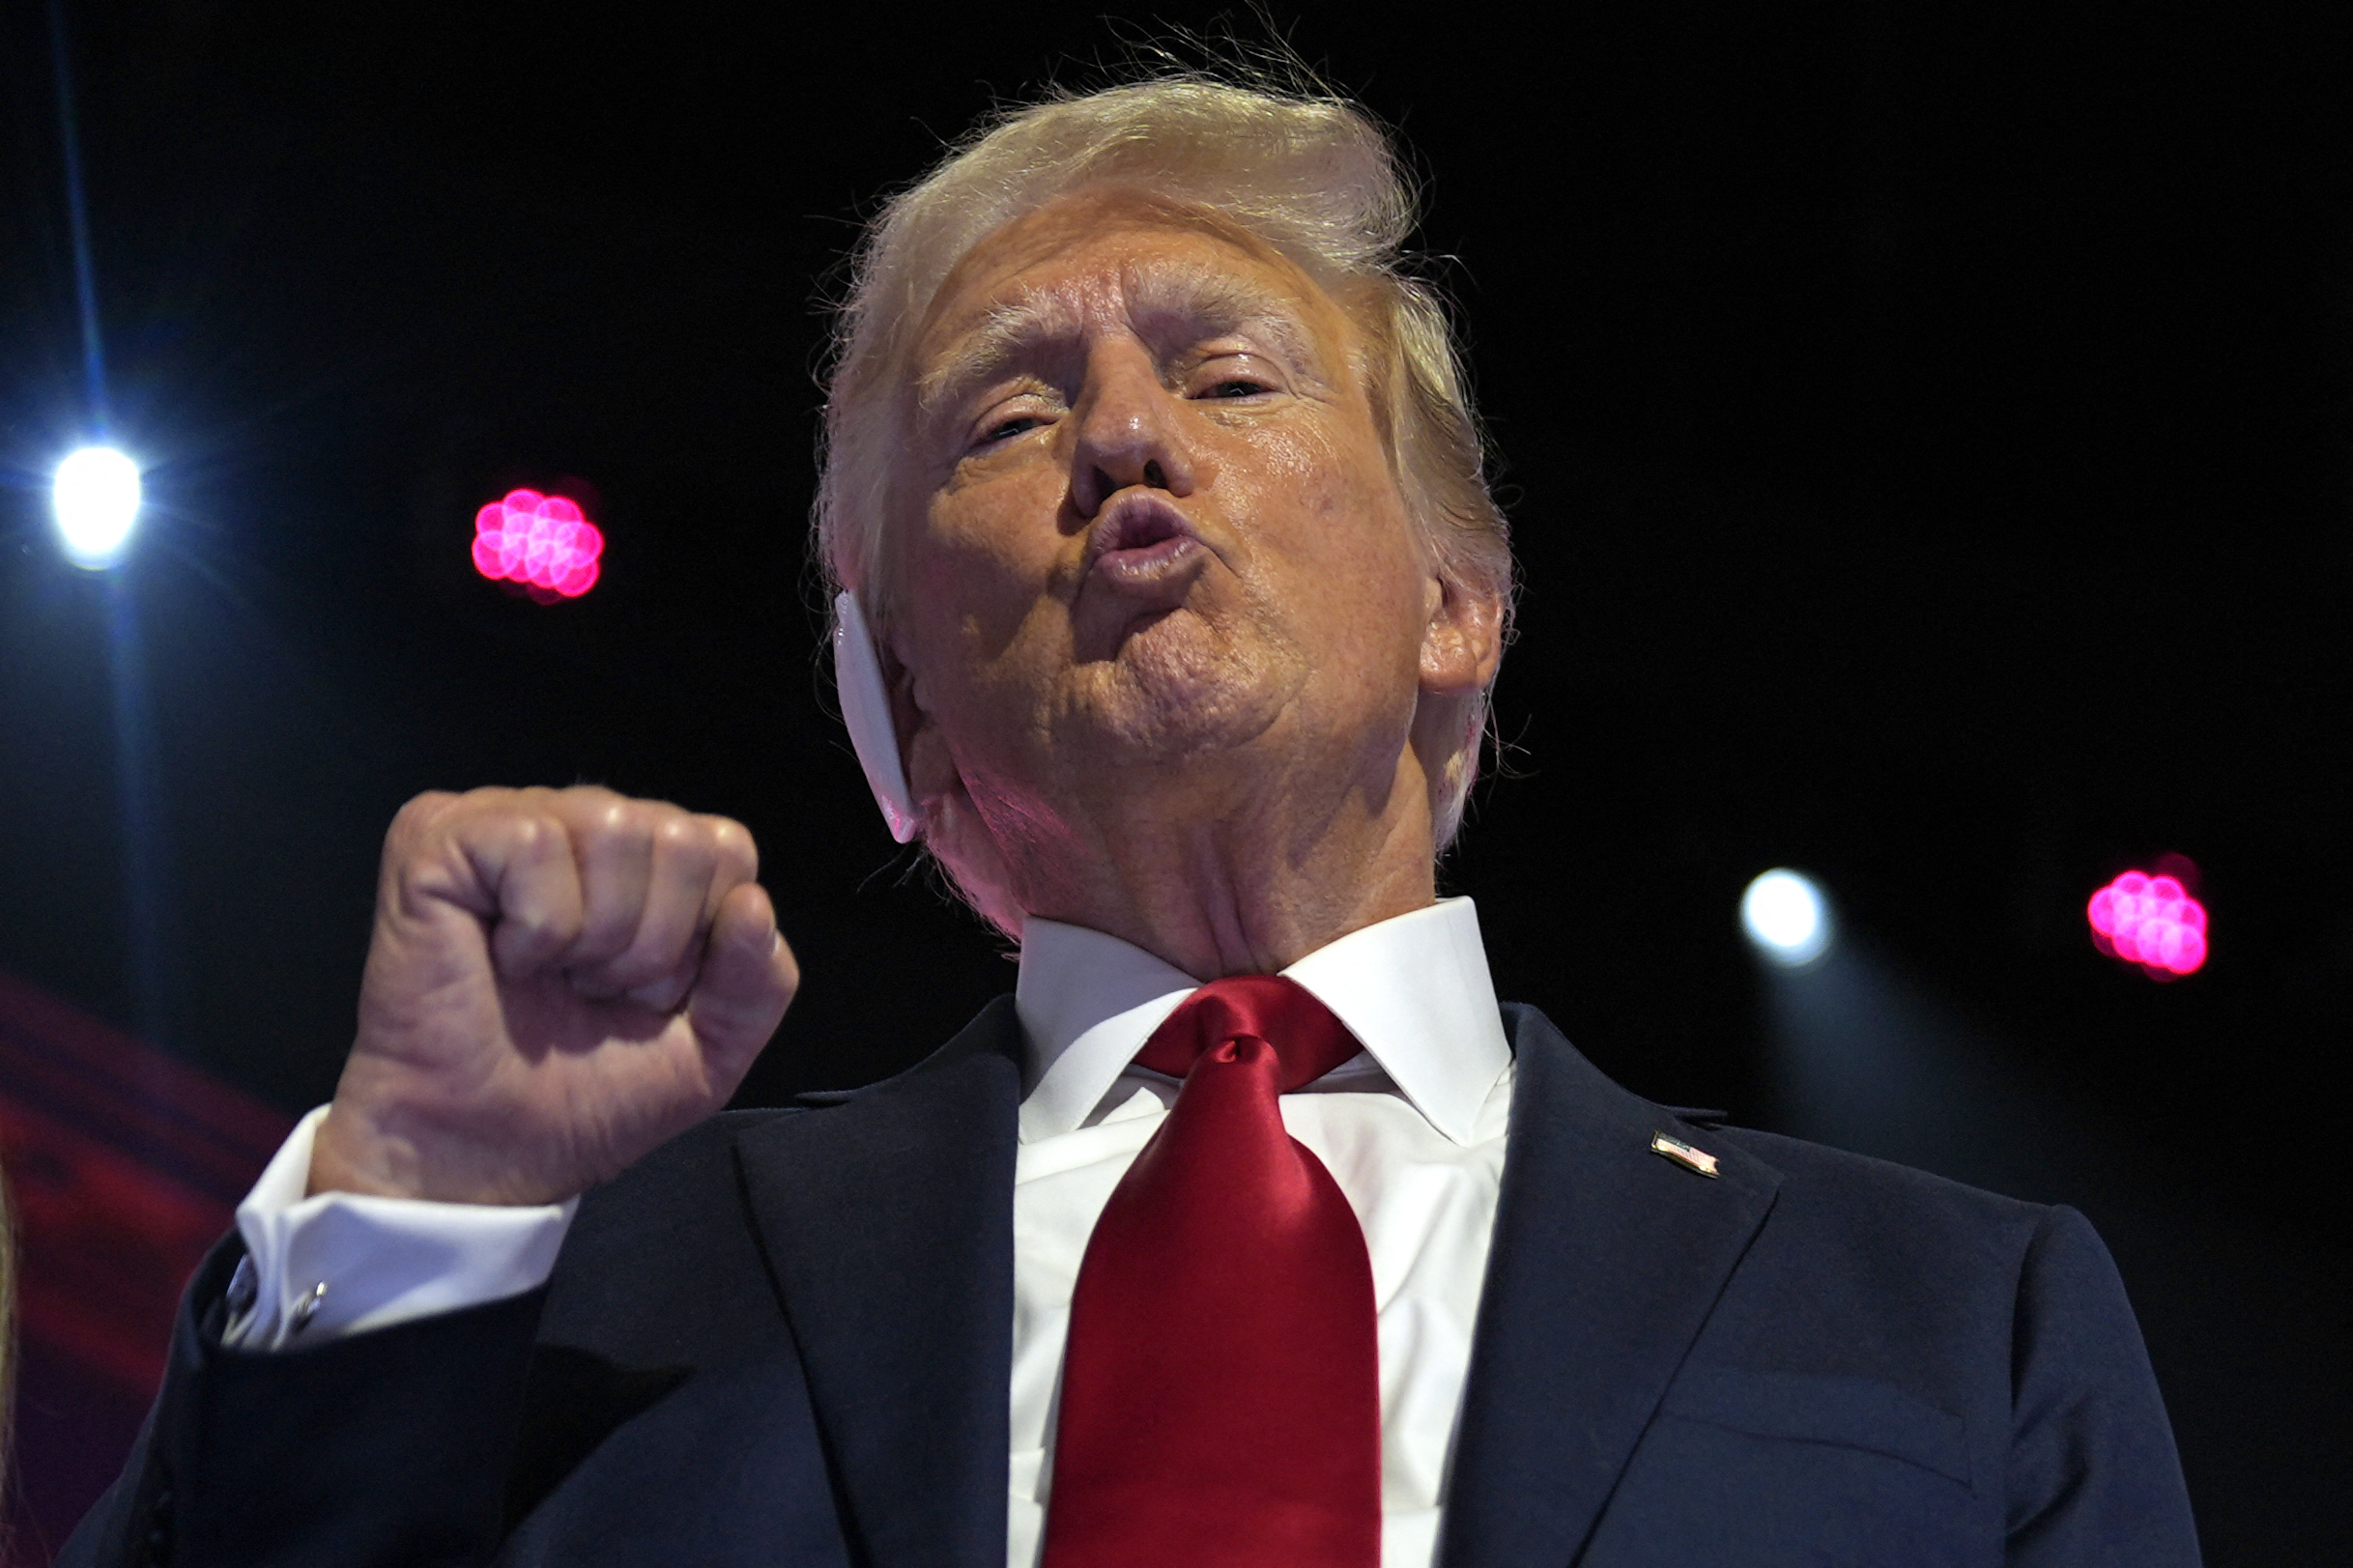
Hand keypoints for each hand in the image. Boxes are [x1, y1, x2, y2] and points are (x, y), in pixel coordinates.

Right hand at [310, 786, 798, 1204]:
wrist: (484, 1156)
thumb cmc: (582, 1100)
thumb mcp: (712, 1049)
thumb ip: (759, 981)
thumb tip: (752, 903)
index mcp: (642, 862)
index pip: (725, 846)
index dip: (702, 939)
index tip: (644, 996)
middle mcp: (578, 824)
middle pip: (681, 836)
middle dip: (653, 944)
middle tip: (591, 990)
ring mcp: (505, 821)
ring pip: (613, 826)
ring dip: (596, 936)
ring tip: (552, 977)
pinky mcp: (436, 836)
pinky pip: (533, 842)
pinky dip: (537, 926)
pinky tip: (503, 959)